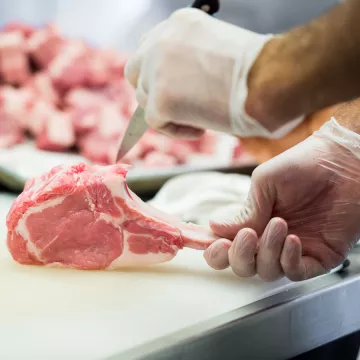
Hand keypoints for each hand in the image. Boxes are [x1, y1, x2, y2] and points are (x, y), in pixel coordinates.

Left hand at [125, 8, 302, 138]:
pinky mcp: (160, 99)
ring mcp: (157, 70)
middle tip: (176, 105)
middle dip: (152, 90)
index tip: (175, 87)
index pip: (151, 47)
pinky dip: (175, 129)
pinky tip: (199, 128)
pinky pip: (155, 122)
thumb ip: (194, 61)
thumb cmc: (262, 69)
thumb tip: (186, 84)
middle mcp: (162, 41)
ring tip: (199, 118)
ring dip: (167, 112)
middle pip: (136, 71)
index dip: (159, 71)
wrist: (272, 80)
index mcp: (180, 23)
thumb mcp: (221, 51)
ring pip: (145, 98)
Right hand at [204, 117, 359, 280]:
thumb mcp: (265, 182)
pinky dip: (289, 260)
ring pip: (267, 272)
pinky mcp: (318, 257)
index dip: (215, 251)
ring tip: (279, 224)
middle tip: (247, 235)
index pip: (226, 246)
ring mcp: (292, 249)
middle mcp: (269, 239)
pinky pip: (296, 272)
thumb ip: (245, 210)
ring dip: (267, 252)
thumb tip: (215, 227)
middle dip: (239, 256)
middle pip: (243, 267)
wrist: (343, 162)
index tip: (214, 242)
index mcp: (253, 221)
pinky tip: (292, 238)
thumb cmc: (302, 166)